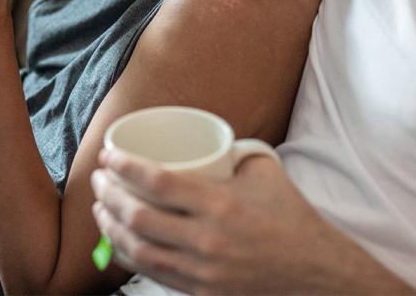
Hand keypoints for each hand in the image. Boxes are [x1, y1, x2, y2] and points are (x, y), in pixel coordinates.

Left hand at [90, 149, 338, 294]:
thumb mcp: (265, 172)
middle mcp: (207, 240)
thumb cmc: (291, 218)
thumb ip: (233, 151)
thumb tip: (206, 136)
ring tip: (100, 208)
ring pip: (137, 249)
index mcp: (221, 204)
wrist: (317, 273)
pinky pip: (151, 274)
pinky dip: (127, 256)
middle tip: (99, 179)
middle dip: (108, 194)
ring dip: (109, 227)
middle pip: (138, 216)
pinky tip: (117, 241)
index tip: (108, 156)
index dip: (124, 166)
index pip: (158, 181)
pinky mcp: (201, 292)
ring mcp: (202, 271)